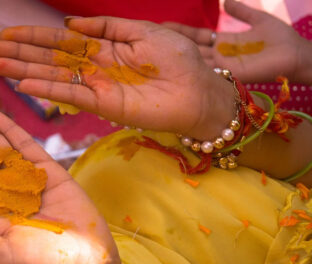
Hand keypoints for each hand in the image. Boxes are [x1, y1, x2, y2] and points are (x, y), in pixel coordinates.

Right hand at [0, 16, 235, 139]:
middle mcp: (93, 68)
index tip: (3, 34)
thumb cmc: (178, 59)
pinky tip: (25, 83)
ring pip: (52, 75)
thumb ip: (105, 27)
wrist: (201, 90)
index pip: (59, 41)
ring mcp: (95, 87)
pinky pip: (71, 93)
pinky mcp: (103, 105)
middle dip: (16, 53)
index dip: (31, 37)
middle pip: (47, 58)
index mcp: (102, 48)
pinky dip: (48, 88)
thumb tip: (70, 22)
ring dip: (22, 69)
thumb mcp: (141, 31)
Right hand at [164, 0, 311, 83]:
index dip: (180, 31)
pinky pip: (207, 71)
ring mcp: (222, 67)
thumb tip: (225, 2)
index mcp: (223, 43)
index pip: (196, 36)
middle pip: (189, 49)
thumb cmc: (280, 40)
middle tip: (149, 39)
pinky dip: (193, 69)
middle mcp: (218, 56)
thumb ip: (241, 12)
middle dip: (171, 44)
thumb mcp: (258, 19)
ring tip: (156, 52)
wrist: (296, 56)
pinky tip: (177, 65)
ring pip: (194, 61)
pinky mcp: (228, 75)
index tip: (162, 25)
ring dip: (177, 58)